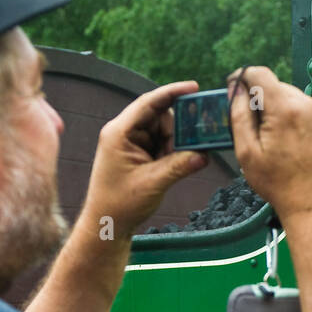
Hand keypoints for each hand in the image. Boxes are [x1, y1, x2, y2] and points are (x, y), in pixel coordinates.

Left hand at [81, 81, 207, 240]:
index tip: (194, 87)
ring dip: (175, 145)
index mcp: (119, 132)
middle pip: (160, 116)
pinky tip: (174, 166)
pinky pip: (162, 144)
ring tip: (175, 165)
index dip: (172, 93)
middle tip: (192, 146)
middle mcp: (124, 132)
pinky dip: (172, 153)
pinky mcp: (139, 153)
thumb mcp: (153, 183)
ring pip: (164, 131)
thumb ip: (180, 166)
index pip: (149, 103)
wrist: (107, 224)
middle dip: (177, 130)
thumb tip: (204, 154)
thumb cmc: (120, 204)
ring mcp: (131, 142)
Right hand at [225, 65, 311, 218]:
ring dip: (286, 112)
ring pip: (297, 99)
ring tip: (285, 142)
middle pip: (278, 88)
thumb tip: (236, 88)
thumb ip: (239, 115)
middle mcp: (309, 105)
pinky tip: (301, 144)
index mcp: (285, 110)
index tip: (238, 87)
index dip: (243, 78)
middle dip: (266, 103)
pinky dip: (304, 121)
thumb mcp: (247, 153)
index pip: (259, 74)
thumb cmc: (280, 184)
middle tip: (262, 131)